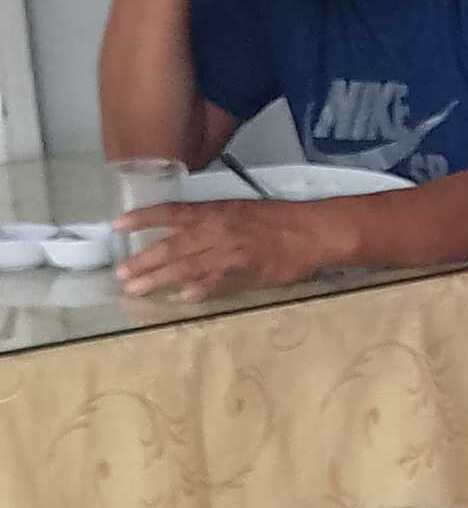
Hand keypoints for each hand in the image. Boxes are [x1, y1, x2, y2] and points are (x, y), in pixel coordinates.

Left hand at [115, 196, 340, 303]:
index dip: (142, 218)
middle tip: (121, 275)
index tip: (116, 225)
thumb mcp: (237, 210)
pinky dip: (201, 290)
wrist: (311, 231)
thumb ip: (208, 221)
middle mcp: (218, 231)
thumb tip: (178, 233)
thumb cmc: (276, 219)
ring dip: (160, 279)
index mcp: (215, 212)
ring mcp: (231, 254)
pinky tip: (182, 297)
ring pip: (189, 267)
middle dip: (144, 261)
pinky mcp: (247, 274)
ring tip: (136, 290)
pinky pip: (219, 283)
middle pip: (172, 246)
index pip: (171, 213)